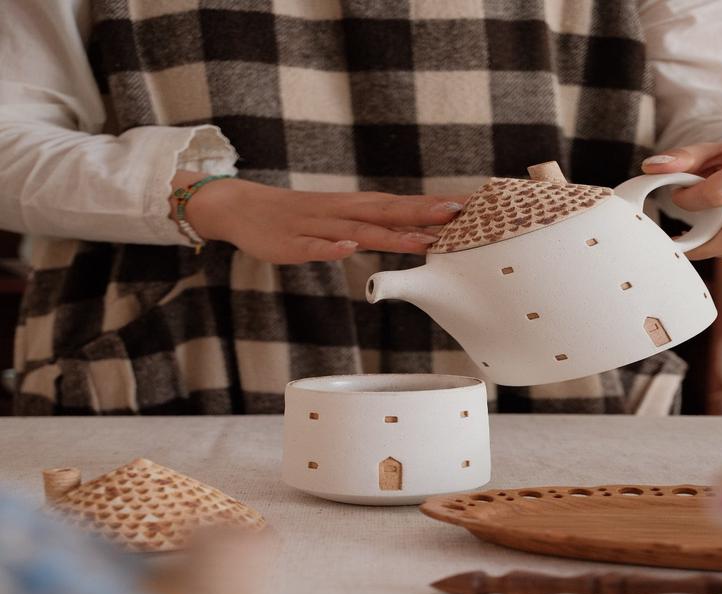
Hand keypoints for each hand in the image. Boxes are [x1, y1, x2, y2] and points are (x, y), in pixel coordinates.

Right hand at [171, 170, 465, 262]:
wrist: (243, 208)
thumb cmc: (298, 217)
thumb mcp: (339, 218)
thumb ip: (373, 225)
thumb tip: (411, 232)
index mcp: (354, 207)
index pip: (400, 205)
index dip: (433, 207)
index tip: (468, 208)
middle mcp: (341, 212)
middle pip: (387, 212)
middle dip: (423, 214)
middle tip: (458, 215)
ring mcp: (317, 227)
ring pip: (358, 231)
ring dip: (390, 236)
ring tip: (421, 240)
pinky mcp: (293, 243)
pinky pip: (314, 247)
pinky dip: (331, 248)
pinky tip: (348, 249)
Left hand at [641, 141, 721, 260]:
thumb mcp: (720, 152)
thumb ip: (686, 158)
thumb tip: (651, 166)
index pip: (721, 192)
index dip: (691, 201)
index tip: (679, 197)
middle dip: (707, 242)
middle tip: (683, 242)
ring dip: (721, 251)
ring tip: (702, 241)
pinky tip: (721, 243)